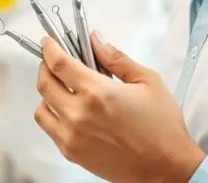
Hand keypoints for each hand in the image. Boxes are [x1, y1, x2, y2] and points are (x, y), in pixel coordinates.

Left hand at [34, 31, 205, 182]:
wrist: (165, 167)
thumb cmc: (161, 126)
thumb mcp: (147, 81)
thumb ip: (116, 58)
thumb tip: (96, 40)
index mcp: (97, 92)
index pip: (59, 64)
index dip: (50, 49)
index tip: (48, 43)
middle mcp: (79, 113)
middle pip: (45, 83)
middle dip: (45, 66)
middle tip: (53, 61)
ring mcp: (72, 135)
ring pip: (41, 107)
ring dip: (47, 92)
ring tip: (61, 87)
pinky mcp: (71, 152)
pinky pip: (49, 128)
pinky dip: (51, 114)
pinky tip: (66, 109)